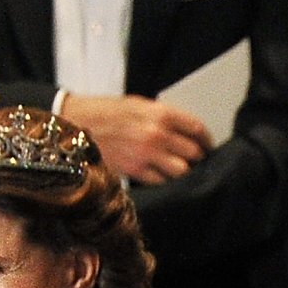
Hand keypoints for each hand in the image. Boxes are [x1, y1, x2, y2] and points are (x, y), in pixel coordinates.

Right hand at [60, 93, 210, 182]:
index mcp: (160, 113)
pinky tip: (163, 177)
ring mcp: (147, 155)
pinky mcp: (135, 172)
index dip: (206, 139)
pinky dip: (165, 181)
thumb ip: (162, 118)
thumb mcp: (139, 105)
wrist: (79, 125)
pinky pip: (161, 182)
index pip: (196, 129)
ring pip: (181, 171)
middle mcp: (157, 135)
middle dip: (197, 158)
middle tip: (196, 160)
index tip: (208, 145)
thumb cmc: (106, 113)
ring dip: (184, 172)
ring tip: (181, 171)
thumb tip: (182, 132)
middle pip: (193, 153)